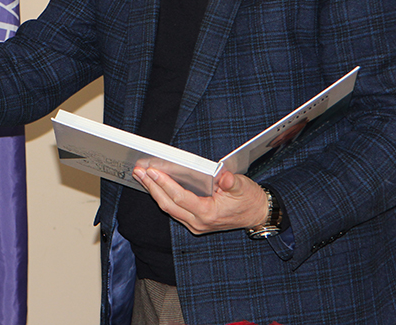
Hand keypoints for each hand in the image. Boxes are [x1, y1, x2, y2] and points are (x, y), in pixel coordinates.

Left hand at [132, 167, 268, 234]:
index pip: (180, 198)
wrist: (257, 215)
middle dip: (151, 187)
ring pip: (168, 208)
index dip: (165, 184)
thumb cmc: (249, 200)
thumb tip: (222, 175)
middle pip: (168, 204)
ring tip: (141, 175)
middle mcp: (198, 223)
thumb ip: (231, 181)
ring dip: (153, 191)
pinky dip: (162, 196)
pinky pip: (173, 209)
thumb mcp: (243, 187)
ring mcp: (195, 225)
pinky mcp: (194, 222)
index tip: (152, 171)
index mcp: (208, 214)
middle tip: (138, 171)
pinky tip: (154, 184)